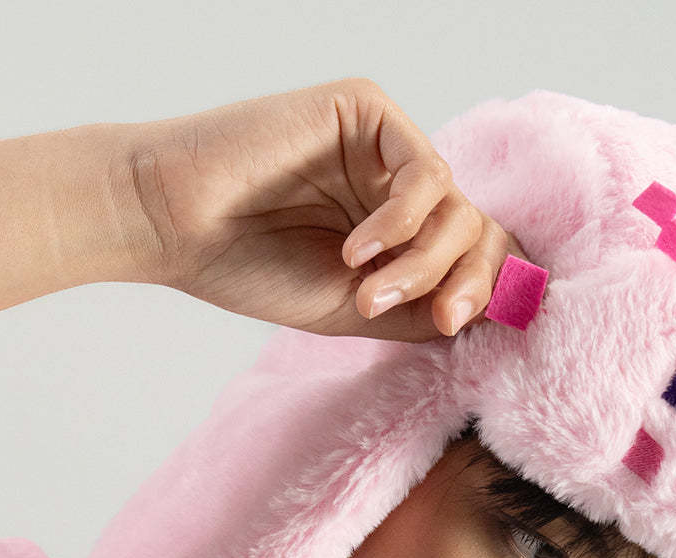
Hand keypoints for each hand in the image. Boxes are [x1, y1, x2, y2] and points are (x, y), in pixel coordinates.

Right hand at [118, 76, 527, 341]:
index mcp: (399, 233)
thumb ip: (421, 310)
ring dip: (422, 263)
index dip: (484, 291)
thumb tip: (496, 317)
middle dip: (468, 281)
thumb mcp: (355, 312)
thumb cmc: (251, 269)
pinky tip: (356, 252)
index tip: (453, 327)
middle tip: (439, 318)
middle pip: (476, 229)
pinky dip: (402, 221)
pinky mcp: (366, 112)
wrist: (179, 228)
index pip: (472, 255)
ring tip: (366, 293)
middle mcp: (397, 186)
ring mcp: (384, 148)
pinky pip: (426, 170)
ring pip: (456, 205)